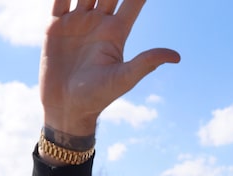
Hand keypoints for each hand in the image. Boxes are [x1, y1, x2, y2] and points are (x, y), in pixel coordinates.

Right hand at [41, 0, 179, 135]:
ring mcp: (77, 23)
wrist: (66, 108)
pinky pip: (59, 0)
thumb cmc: (97, 97)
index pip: (133, 1)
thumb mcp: (123, 79)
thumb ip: (146, 63)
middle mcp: (98, 23)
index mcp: (116, 32)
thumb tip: (176, 56)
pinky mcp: (56, 27)